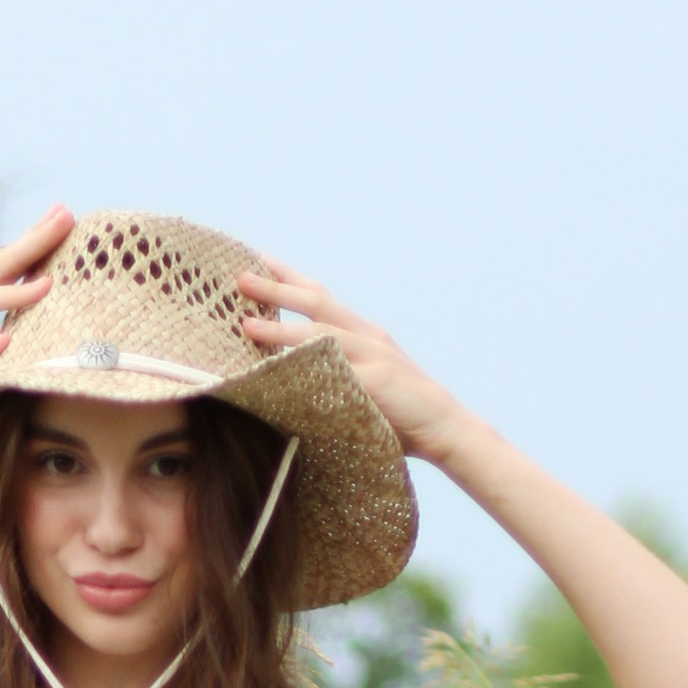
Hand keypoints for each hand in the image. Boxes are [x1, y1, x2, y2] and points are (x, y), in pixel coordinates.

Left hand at [237, 259, 463, 457]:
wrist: (445, 427)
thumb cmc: (399, 413)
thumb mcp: (364, 384)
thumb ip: (334, 374)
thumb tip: (288, 380)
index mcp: (362, 333)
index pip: (321, 297)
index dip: (290, 277)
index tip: (260, 259)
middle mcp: (367, 335)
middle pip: (317, 302)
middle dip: (278, 288)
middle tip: (241, 278)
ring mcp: (374, 356)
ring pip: (321, 334)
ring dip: (282, 328)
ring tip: (248, 324)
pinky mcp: (378, 382)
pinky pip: (337, 371)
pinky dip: (309, 366)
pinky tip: (282, 366)